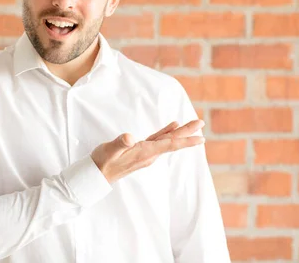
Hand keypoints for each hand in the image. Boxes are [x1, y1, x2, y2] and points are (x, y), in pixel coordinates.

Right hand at [90, 120, 204, 183]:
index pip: (169, 145)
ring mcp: (145, 153)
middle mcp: (148, 154)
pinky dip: (166, 133)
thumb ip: (120, 144)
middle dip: (187, 133)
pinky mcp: (140, 151)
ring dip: (180, 133)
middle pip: (172, 142)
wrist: (97, 175)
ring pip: (166, 141)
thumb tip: (130, 137)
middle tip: (201, 123)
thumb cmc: (102, 162)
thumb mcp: (109, 151)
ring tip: (191, 124)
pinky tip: (172, 128)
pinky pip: (158, 141)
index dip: (185, 141)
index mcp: (144, 152)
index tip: (201, 138)